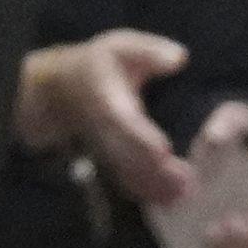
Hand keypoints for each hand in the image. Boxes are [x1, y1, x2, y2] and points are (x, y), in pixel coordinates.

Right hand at [13, 28, 192, 204]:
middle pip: (125, 152)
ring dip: (153, 185)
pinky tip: (171, 201)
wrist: (60, 87)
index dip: (139, 136)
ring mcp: (104, 145)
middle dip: (153, 170)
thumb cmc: (100, 64)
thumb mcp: (121, 47)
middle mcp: (102, 126)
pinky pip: (125, 178)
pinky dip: (146, 191)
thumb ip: (150, 50)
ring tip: (184, 196)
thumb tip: (179, 58)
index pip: (122, 120)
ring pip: (125, 170)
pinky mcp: (110, 158)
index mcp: (106, 96)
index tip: (162, 149)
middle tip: (186, 184)